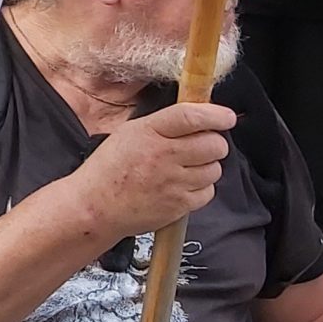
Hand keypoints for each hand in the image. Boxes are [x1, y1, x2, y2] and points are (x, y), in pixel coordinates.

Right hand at [74, 101, 236, 239]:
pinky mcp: (179, 205)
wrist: (95, 207)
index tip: (227, 116)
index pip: (191, 117)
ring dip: (207, 166)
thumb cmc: (109, 168)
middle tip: (203, 144)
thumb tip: (198, 116)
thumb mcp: (129, 133)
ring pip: (214, 169)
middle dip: (215, 142)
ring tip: (187, 167)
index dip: (215, 115)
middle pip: (213, 144)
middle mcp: (163, 155)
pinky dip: (201, 188)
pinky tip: (183, 185)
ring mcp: (173, 182)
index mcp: (148, 132)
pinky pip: (208, 192)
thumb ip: (162, 124)